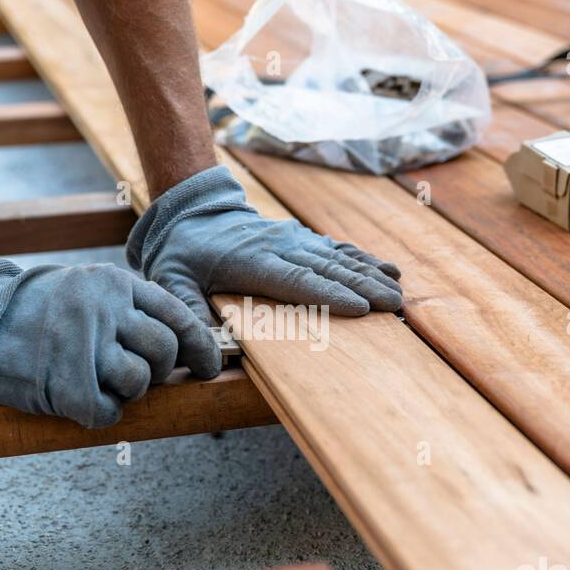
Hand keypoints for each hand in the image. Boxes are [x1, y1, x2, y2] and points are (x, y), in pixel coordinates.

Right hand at [0, 260, 220, 426]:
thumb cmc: (38, 311)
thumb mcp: (87, 290)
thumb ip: (130, 309)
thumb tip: (183, 347)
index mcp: (115, 283)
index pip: (178, 317)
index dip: (200, 349)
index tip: (209, 368)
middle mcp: (104, 310)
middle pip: (164, 351)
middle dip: (159, 370)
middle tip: (134, 373)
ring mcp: (85, 346)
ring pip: (140, 382)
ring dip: (126, 390)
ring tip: (96, 378)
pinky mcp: (66, 384)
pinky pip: (108, 411)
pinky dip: (100, 412)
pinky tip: (80, 398)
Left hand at [127, 165, 402, 325]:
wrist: (192, 212)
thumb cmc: (182, 255)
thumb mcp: (170, 281)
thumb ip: (187, 313)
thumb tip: (204, 357)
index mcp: (251, 261)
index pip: (296, 280)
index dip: (329, 295)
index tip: (360, 307)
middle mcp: (279, 246)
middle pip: (326, 269)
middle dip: (363, 287)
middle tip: (394, 304)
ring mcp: (293, 239)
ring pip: (338, 257)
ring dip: (371, 274)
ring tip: (399, 292)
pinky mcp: (301, 237)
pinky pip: (337, 248)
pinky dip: (364, 259)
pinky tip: (389, 269)